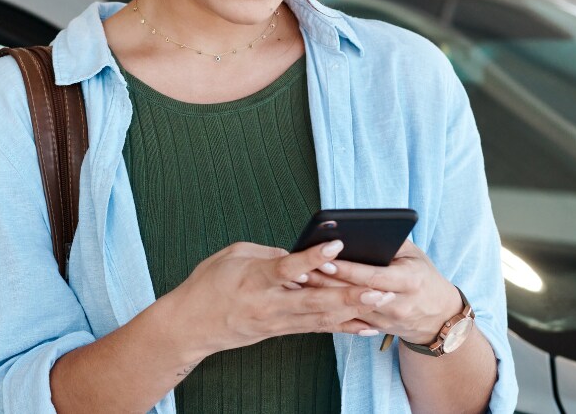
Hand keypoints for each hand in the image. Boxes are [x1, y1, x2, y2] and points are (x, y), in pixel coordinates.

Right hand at [160, 240, 391, 358]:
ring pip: (322, 317)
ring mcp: (277, 321)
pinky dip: (343, 326)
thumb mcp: (234, 254)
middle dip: (351, 295)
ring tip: (384, 303)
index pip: (289, 267)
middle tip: (381, 289)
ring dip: (355, 311)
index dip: (314, 257)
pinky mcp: (280, 331)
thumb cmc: (208, 284)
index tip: (338, 244)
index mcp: (255, 278)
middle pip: (316, 300)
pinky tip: (366, 325)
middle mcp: (270, 303)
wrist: (191, 325)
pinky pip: (317, 328)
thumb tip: (298, 253)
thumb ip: (269, 252)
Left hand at [306, 239, 462, 343]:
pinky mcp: (376, 329)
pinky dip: (327, 308)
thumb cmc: (422, 274)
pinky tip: (307, 298)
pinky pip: (348, 319)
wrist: (438, 315)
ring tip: (297, 282)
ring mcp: (386, 320)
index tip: (323, 260)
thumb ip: (390, 242)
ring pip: (347, 308)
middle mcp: (398, 303)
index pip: (372, 276)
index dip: (347, 269)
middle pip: (355, 293)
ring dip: (321, 296)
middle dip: (325, 282)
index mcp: (409, 280)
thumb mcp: (413, 254)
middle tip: (299, 270)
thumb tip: (357, 230)